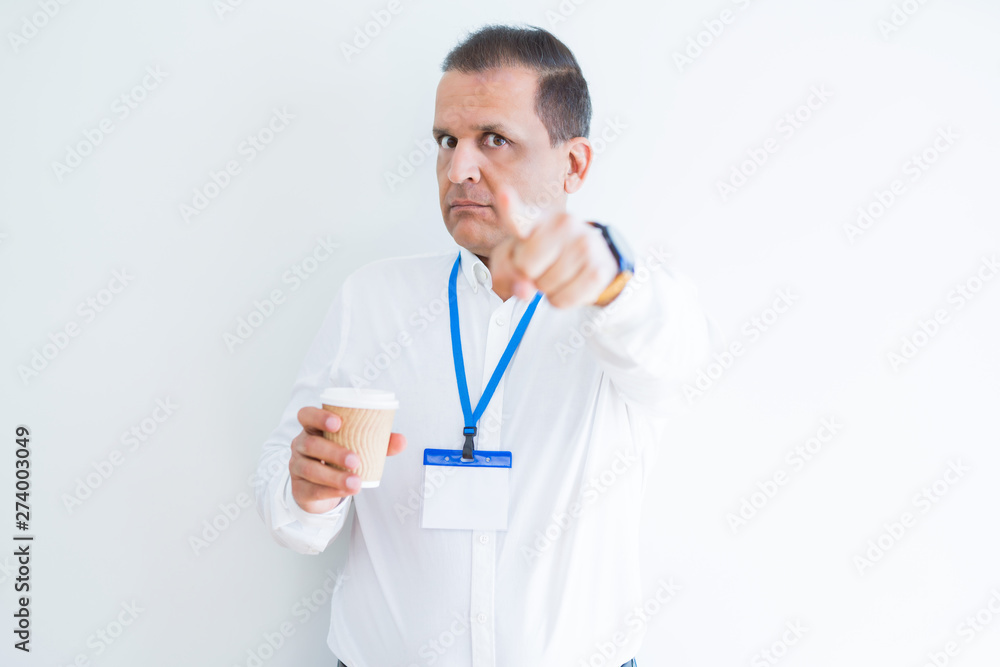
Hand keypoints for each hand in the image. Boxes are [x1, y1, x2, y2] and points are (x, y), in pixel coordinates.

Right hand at [289, 406, 406, 513]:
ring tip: (355, 482)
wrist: (319, 488)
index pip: (306, 415)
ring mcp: (296, 467)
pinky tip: (345, 492)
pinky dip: (330, 491)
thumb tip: (402, 440)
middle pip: (310, 444)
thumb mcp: (356, 447)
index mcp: (313, 429)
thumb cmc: (337, 458)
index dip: (318, 417)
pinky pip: (312, 489)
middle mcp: (300, 445)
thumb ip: (378, 442)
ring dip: (334, 476)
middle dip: (333, 451)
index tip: (338, 423)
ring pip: (311, 469)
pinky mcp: (299, 488)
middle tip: (356, 460)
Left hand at [488, 185, 619, 307]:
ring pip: (544, 287)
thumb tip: (524, 291)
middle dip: (528, 276)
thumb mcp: (514, 259)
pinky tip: (568, 285)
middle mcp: (563, 223)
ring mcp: (584, 243)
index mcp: (536, 218)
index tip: (503, 194)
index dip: (509, 206)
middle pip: (524, 266)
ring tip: (556, 275)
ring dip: (545, 290)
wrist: (590, 260)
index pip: (519, 215)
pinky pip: (563, 300)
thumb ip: (505, 272)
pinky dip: (560, 301)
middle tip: (541, 267)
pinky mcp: (598, 268)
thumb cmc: (544, 257)